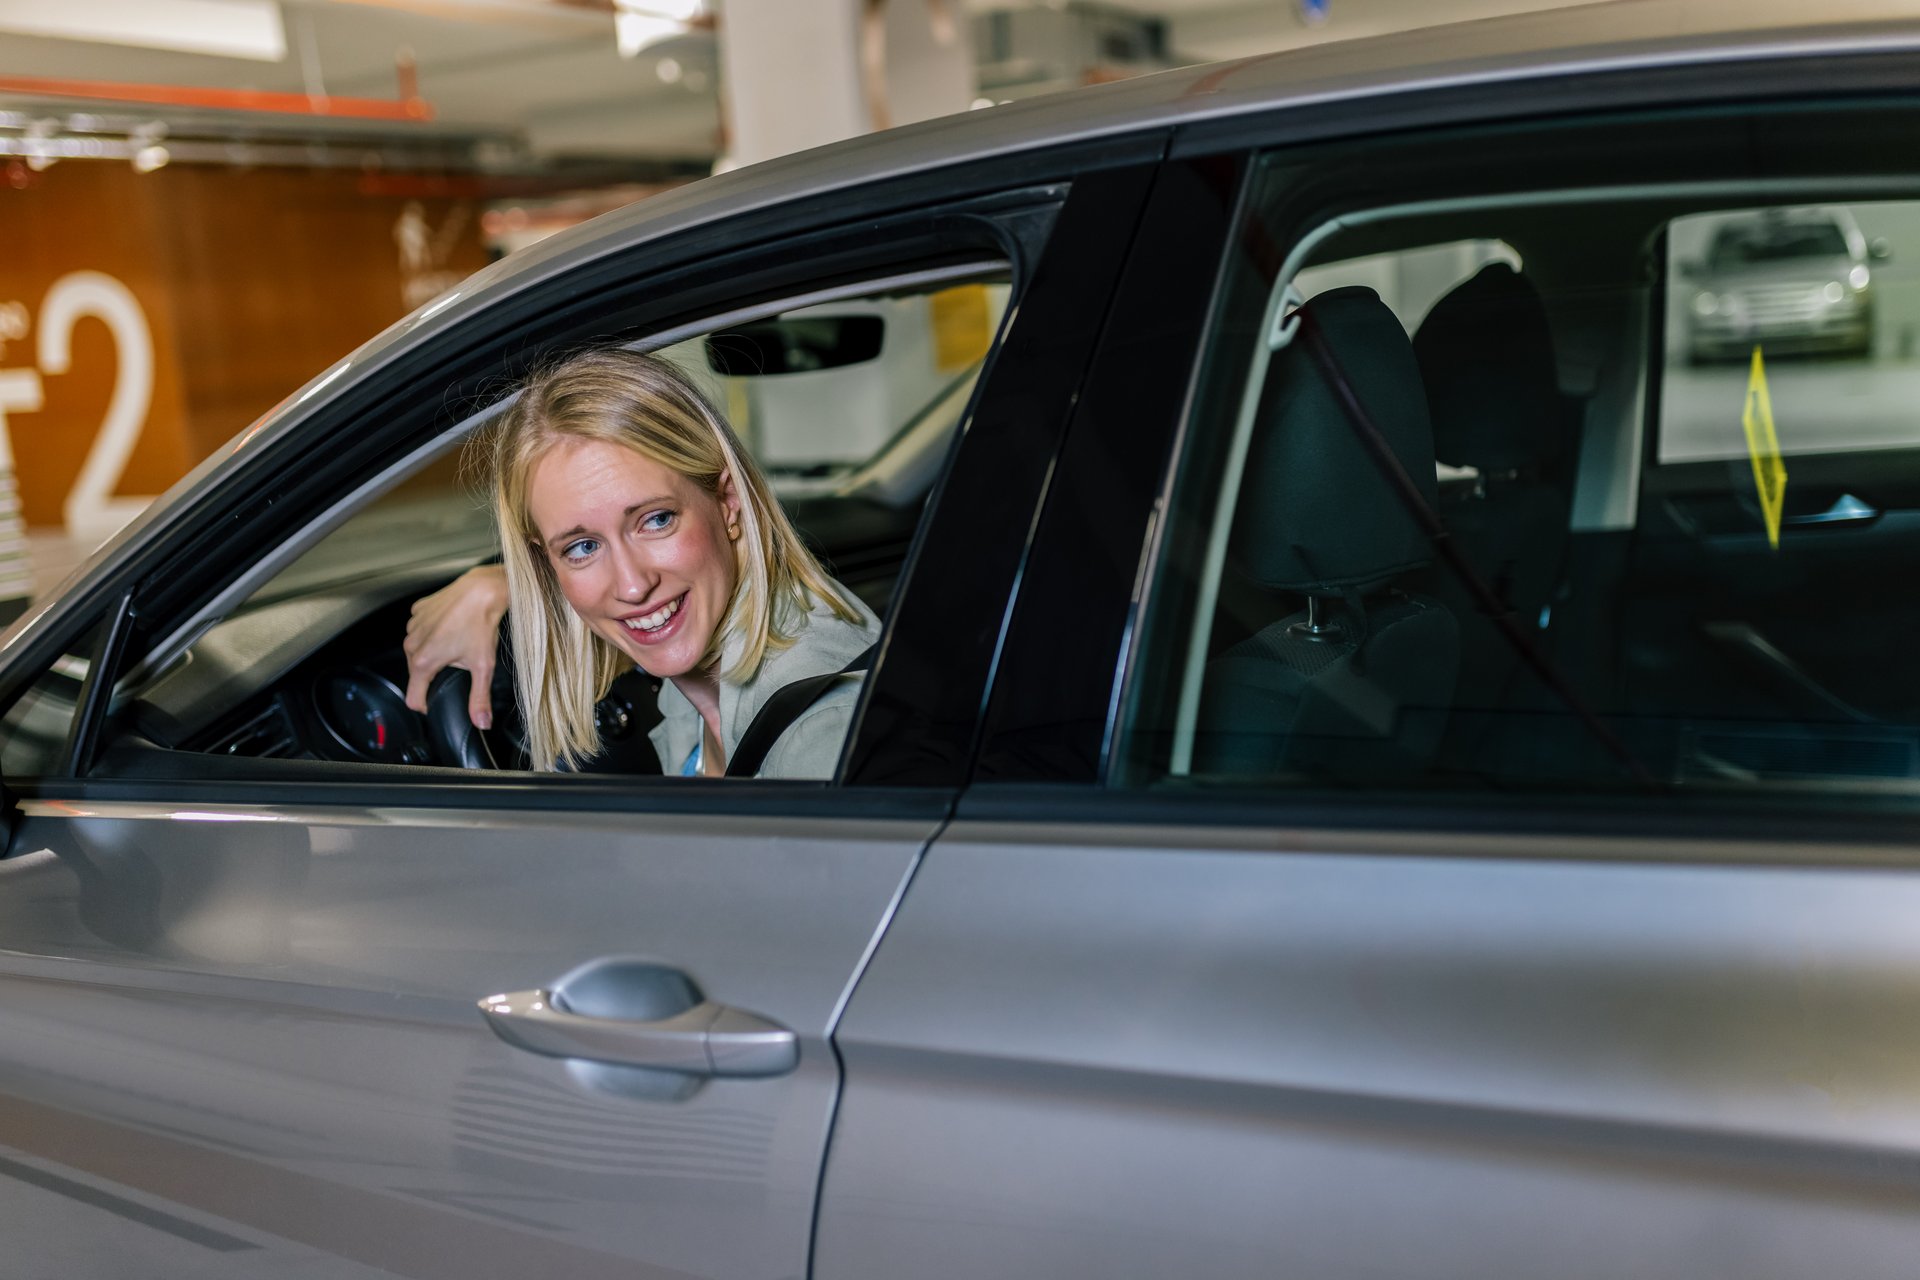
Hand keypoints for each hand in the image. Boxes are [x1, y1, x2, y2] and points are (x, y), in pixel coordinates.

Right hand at [403, 564, 508, 727]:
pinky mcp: (417, 610)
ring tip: (456, 643)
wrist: (482, 590)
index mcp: (423, 661)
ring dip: (433, 652)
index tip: (437, 702)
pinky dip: (433, 632)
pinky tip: (450, 627)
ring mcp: (413, 625)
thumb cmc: (481, 624)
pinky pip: (421, 629)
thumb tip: (481, 722)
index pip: (413, 697)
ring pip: (418, 650)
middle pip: (416, 673)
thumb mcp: (483, 666)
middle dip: (434, 674)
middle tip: (458, 664)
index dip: (426, 705)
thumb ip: (479, 698)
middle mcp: (412, 643)